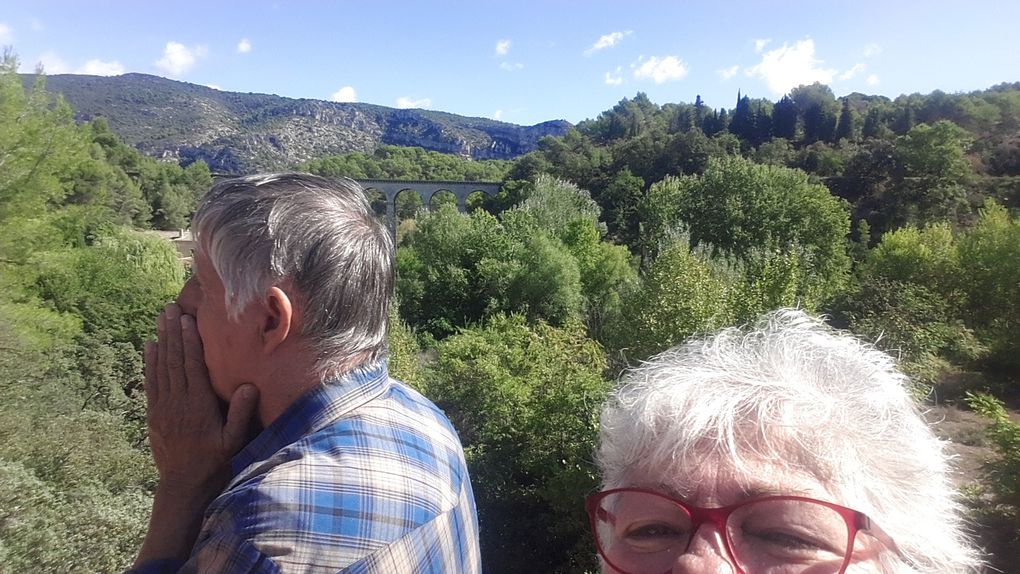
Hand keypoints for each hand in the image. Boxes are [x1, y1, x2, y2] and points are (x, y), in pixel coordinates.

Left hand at [144, 303, 258, 496]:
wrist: (184, 485)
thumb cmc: (215, 461)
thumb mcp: (234, 441)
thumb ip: (240, 414)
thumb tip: (248, 385)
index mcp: (199, 405)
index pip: (192, 366)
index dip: (189, 341)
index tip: (188, 319)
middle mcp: (178, 402)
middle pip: (174, 360)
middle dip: (173, 333)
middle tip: (170, 308)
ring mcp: (163, 407)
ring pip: (161, 367)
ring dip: (161, 341)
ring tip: (160, 319)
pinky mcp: (154, 414)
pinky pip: (151, 382)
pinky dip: (150, 363)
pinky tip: (150, 347)